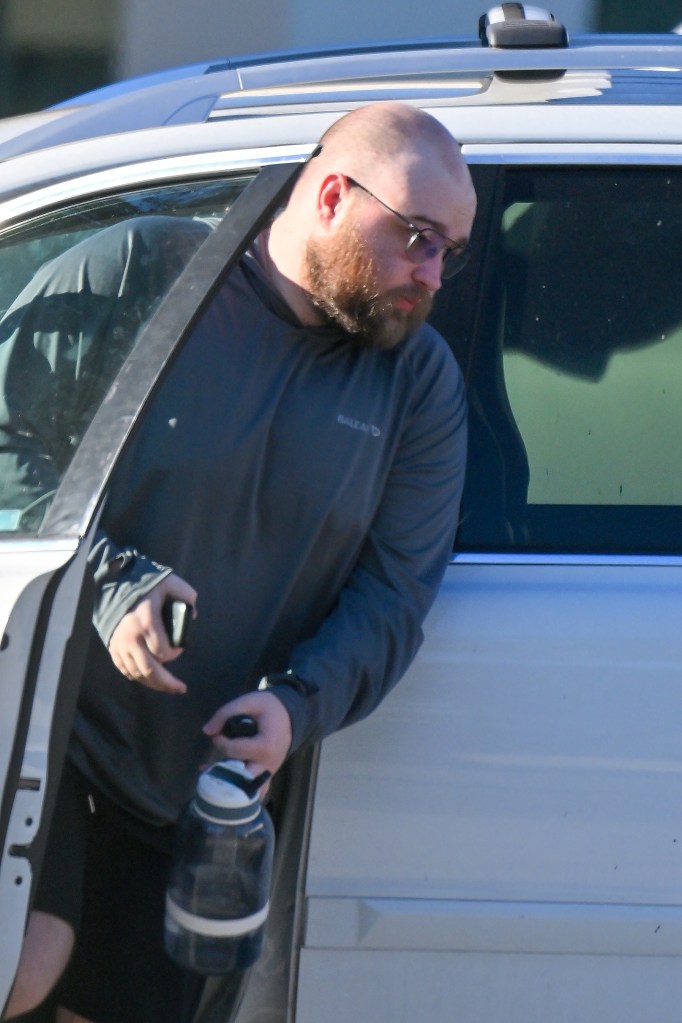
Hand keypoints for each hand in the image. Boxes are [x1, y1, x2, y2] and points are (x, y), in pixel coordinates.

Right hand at [108, 573, 196, 693]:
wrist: (117, 582)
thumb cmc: (148, 584)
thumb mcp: (171, 583)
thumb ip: (187, 596)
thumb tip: (193, 615)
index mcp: (147, 622)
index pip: (163, 651)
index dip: (175, 654)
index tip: (181, 648)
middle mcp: (131, 637)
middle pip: (149, 670)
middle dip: (167, 683)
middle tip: (181, 689)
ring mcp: (119, 643)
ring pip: (136, 673)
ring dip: (153, 683)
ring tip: (168, 687)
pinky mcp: (112, 646)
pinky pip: (124, 669)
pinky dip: (136, 677)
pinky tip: (148, 679)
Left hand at [203, 691, 292, 794]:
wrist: (291, 714)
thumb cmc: (270, 707)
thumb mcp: (249, 701)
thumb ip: (225, 713)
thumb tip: (206, 731)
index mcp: (265, 747)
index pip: (234, 751)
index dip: (219, 742)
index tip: (216, 734)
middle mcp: (268, 765)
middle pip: (239, 778)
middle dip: (222, 774)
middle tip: (209, 765)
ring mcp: (269, 773)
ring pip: (247, 791)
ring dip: (229, 787)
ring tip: (213, 778)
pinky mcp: (267, 776)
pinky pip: (254, 791)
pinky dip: (240, 791)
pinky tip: (225, 783)